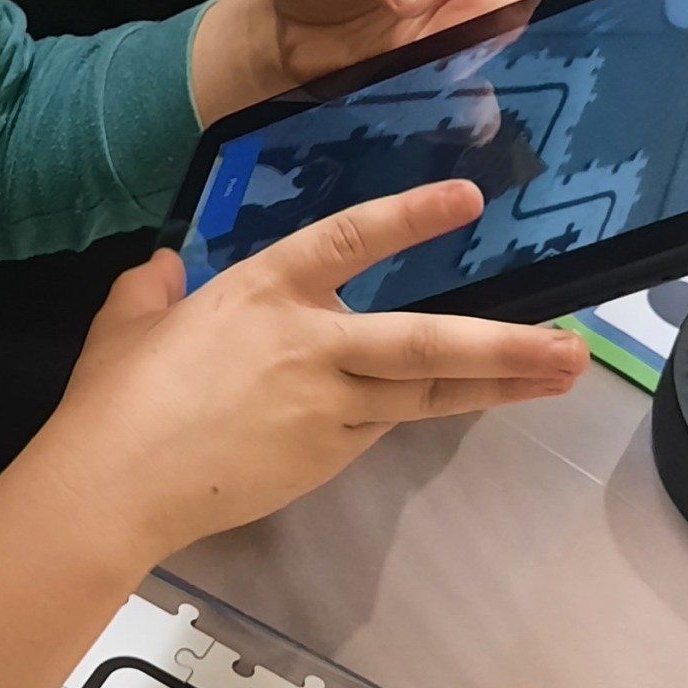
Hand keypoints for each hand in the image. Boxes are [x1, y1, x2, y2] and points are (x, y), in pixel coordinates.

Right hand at [35, 182, 587, 567]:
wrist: (116, 486)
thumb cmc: (115, 401)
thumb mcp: (127, 325)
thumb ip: (153, 289)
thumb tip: (161, 270)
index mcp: (265, 291)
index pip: (352, 240)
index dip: (411, 217)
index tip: (468, 200)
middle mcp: (311, 343)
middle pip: (427, 340)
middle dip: (505, 343)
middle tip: (572, 344)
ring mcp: (328, 406)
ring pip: (429, 392)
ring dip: (501, 384)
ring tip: (564, 374)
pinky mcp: (327, 455)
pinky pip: (385, 426)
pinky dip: (424, 413)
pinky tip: (470, 404)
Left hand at [190, 0, 588, 126]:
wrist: (279, 37)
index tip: (600, 0)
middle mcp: (474, 0)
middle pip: (538, 18)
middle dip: (564, 37)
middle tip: (585, 61)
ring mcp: (462, 49)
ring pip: (516, 65)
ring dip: (529, 83)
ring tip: (547, 104)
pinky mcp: (442, 91)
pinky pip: (478, 108)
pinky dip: (483, 123)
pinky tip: (487, 137)